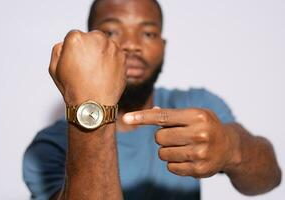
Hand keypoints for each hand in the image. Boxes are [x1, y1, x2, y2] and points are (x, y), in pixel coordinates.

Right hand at [49, 30, 126, 104]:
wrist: (94, 104)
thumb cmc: (73, 88)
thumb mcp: (54, 68)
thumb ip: (59, 49)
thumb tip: (66, 43)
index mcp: (76, 38)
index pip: (74, 36)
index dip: (73, 51)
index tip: (75, 62)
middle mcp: (96, 38)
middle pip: (91, 37)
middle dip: (89, 48)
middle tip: (87, 67)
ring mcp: (111, 46)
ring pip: (104, 45)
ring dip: (101, 53)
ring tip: (96, 72)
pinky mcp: (122, 56)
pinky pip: (115, 54)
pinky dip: (111, 61)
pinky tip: (105, 74)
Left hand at [123, 108, 240, 177]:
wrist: (229, 147)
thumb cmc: (206, 126)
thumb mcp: (194, 114)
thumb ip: (172, 115)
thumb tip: (152, 113)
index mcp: (197, 116)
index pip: (162, 117)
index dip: (142, 117)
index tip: (126, 118)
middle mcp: (200, 134)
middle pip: (159, 137)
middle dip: (162, 137)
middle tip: (175, 136)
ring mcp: (200, 153)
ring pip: (162, 153)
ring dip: (167, 150)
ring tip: (182, 146)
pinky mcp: (199, 170)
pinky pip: (171, 167)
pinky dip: (174, 162)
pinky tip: (186, 157)